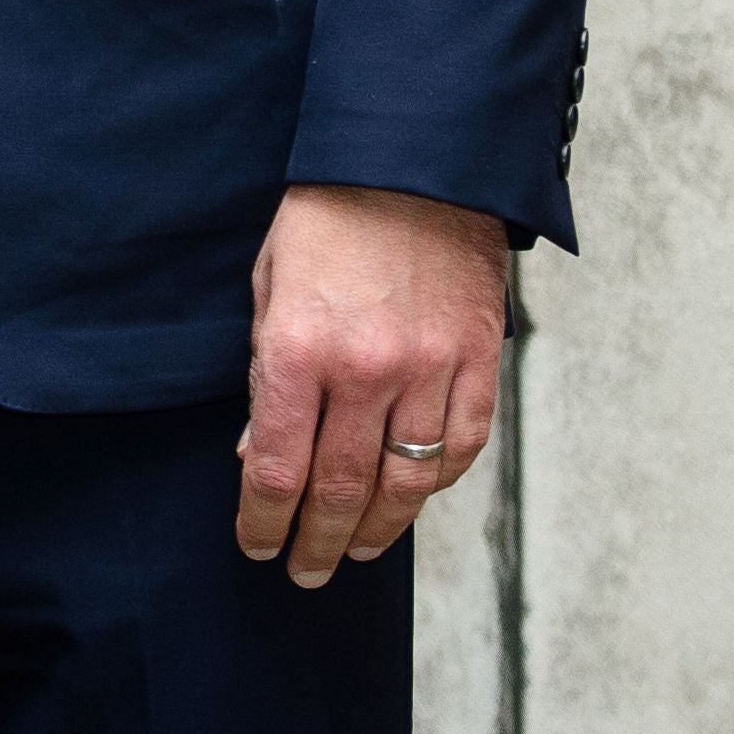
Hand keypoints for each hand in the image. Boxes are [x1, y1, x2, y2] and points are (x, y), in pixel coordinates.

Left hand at [235, 185, 504, 587]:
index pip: (277, 466)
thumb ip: (266, 372)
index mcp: (299, 348)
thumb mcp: (268, 286)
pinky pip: (461, 445)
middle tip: (303, 571)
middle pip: (339, 488)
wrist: (410, 162)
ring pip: (405, 481)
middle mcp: (365, 369)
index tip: (255, 544)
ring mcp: (429, 368)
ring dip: (378, 529)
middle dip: (316, 541)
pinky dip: (435, 483)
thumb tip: (259, 449)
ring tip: (355, 552)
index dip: (262, 519)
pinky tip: (411, 499)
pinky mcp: (478, 360)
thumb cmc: (326, 218)